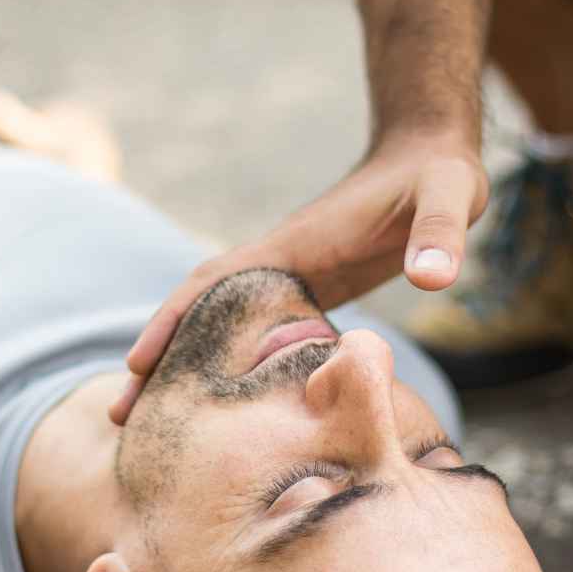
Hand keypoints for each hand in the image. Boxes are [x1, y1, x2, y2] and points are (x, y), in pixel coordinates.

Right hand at [109, 131, 486, 423]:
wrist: (433, 152)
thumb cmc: (441, 175)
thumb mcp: (451, 197)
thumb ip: (441, 235)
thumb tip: (432, 279)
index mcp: (297, 244)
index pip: (216, 285)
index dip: (175, 322)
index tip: (137, 365)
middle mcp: (282, 258)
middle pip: (198, 308)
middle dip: (157, 357)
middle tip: (121, 416)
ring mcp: (293, 272)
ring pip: (217, 322)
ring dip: (183, 364)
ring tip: (150, 419)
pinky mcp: (311, 285)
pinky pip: (251, 330)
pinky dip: (224, 360)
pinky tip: (220, 400)